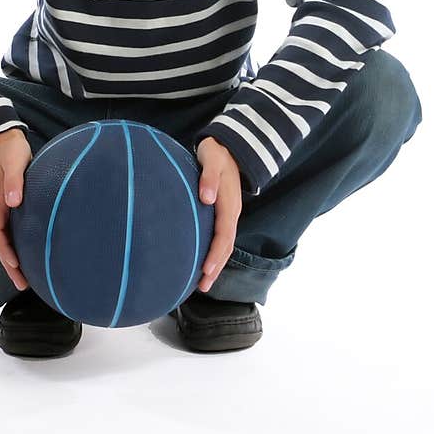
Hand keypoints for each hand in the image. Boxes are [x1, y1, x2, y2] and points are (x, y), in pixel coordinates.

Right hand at [0, 127, 32, 290]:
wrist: (6, 140)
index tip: (16, 265)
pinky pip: (10, 232)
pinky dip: (16, 247)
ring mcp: (2, 209)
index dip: (5, 250)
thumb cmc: (12, 151)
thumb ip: (14, 181)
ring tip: (25, 279)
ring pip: (3, 240)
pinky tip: (27, 254)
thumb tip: (13, 202)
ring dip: (12, 259)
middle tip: (23, 285)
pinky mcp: (9, 206)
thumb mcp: (15, 163)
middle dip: (9, 265)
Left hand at [195, 137, 243, 293]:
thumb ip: (209, 177)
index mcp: (228, 204)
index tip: (205, 270)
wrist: (228, 146)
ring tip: (202, 283)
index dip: (215, 254)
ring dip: (216, 264)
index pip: (223, 236)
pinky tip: (204, 261)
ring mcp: (229, 214)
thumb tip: (207, 198)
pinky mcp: (223, 213)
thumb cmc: (216, 153)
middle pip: (226, 247)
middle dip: (215, 268)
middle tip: (201, 287)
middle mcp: (231, 212)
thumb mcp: (212, 159)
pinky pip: (221, 238)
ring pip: (225, 245)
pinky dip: (215, 253)